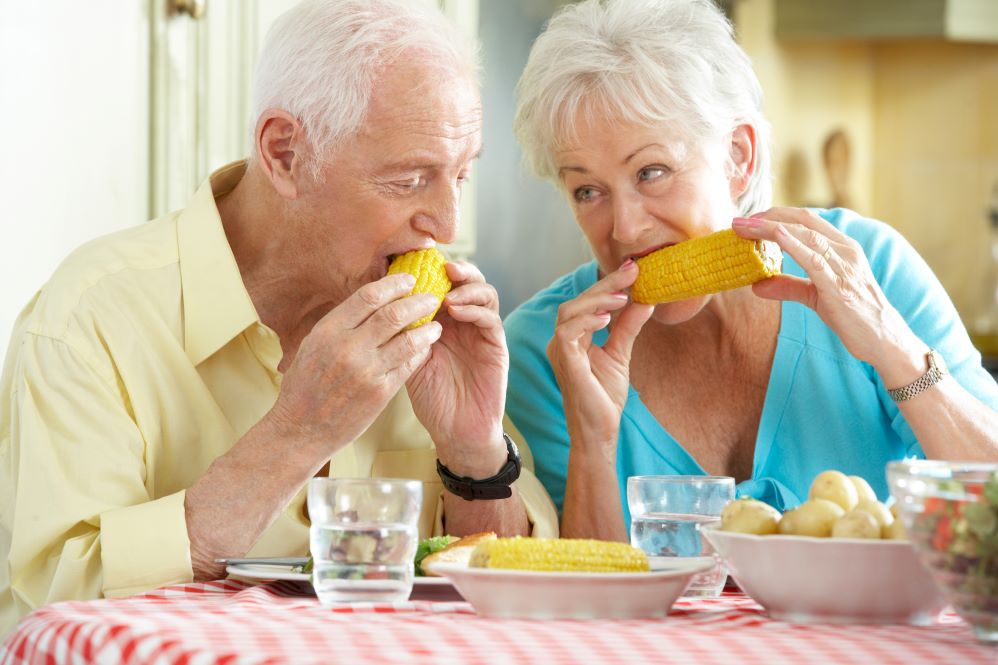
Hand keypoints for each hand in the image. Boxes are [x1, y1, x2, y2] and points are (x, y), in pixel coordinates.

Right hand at [270, 273, 442, 449]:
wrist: (301, 429)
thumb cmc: (305, 385)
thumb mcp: (313, 345)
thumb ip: (341, 324)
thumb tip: (372, 300)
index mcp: (328, 331)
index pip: (368, 297)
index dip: (393, 284)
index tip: (408, 279)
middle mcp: (348, 348)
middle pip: (392, 314)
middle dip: (417, 301)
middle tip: (431, 297)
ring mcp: (366, 371)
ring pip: (407, 340)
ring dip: (426, 328)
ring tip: (435, 324)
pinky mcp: (380, 393)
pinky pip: (408, 365)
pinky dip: (420, 352)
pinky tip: (426, 347)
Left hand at [406, 261, 508, 476]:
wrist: (455, 432)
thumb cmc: (431, 398)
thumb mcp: (409, 359)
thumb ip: (404, 332)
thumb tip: (382, 300)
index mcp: (443, 321)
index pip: (442, 284)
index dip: (430, 269)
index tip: (412, 260)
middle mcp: (465, 322)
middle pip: (467, 282)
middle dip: (455, 269)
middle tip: (440, 267)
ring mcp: (482, 333)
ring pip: (484, 294)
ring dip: (467, 286)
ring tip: (447, 291)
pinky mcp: (496, 346)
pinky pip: (490, 319)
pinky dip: (474, 309)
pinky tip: (456, 310)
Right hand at [547, 261, 653, 451]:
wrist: (600, 430)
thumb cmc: (603, 397)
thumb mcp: (620, 354)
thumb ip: (629, 327)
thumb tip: (646, 300)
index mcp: (574, 336)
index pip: (588, 302)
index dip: (609, 284)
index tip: (633, 268)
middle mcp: (562, 340)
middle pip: (577, 301)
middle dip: (605, 284)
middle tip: (633, 272)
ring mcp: (560, 351)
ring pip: (569, 311)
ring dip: (597, 299)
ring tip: (624, 296)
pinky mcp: (564, 362)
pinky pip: (567, 332)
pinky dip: (586, 320)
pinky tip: (607, 318)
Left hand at [732, 208, 922, 370]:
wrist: (884, 339)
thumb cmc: (853, 315)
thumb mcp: (815, 296)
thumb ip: (788, 286)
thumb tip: (757, 285)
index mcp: (841, 247)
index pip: (805, 220)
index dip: (776, 215)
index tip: (749, 219)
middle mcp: (844, 249)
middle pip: (803, 220)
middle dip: (769, 216)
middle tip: (739, 220)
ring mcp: (844, 265)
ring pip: (805, 235)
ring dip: (771, 228)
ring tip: (744, 227)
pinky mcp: (840, 285)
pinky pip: (814, 260)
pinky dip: (793, 245)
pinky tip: (774, 236)